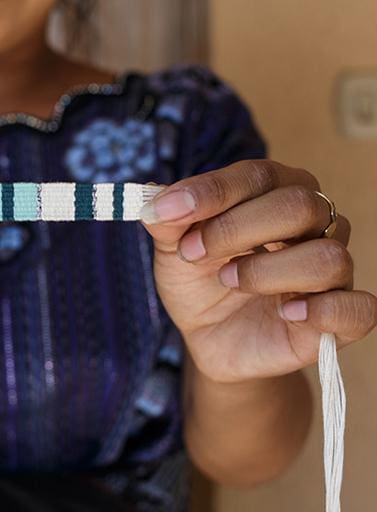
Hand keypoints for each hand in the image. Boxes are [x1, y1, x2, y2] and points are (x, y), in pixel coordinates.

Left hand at [140, 159, 376, 382]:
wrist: (208, 336)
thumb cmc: (199, 279)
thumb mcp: (172, 248)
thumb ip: (167, 221)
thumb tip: (156, 204)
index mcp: (276, 191)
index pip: (258, 175)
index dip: (212, 192)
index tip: (169, 211)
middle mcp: (315, 222)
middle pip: (299, 206)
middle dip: (235, 230)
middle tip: (194, 253)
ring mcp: (333, 269)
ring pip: (327, 257)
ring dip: (266, 271)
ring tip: (230, 281)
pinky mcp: (342, 316)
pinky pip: (359, 308)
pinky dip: (322, 310)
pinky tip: (285, 312)